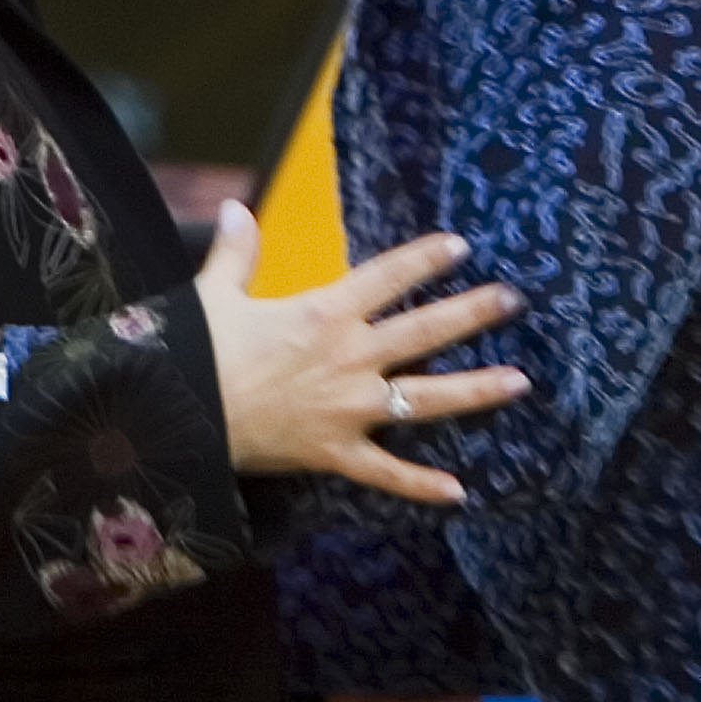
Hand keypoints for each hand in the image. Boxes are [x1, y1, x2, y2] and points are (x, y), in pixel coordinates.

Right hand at [195, 201, 529, 505]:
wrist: (180, 420)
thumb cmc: (196, 353)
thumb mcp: (214, 294)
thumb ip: (237, 253)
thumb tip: (239, 209)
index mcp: (324, 313)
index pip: (388, 276)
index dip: (426, 258)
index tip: (460, 246)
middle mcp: (350, 357)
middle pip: (425, 330)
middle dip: (473, 313)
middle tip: (512, 300)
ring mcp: (349, 408)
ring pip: (426, 397)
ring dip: (476, 390)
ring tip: (520, 381)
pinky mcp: (337, 451)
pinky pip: (387, 473)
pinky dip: (421, 484)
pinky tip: (459, 492)